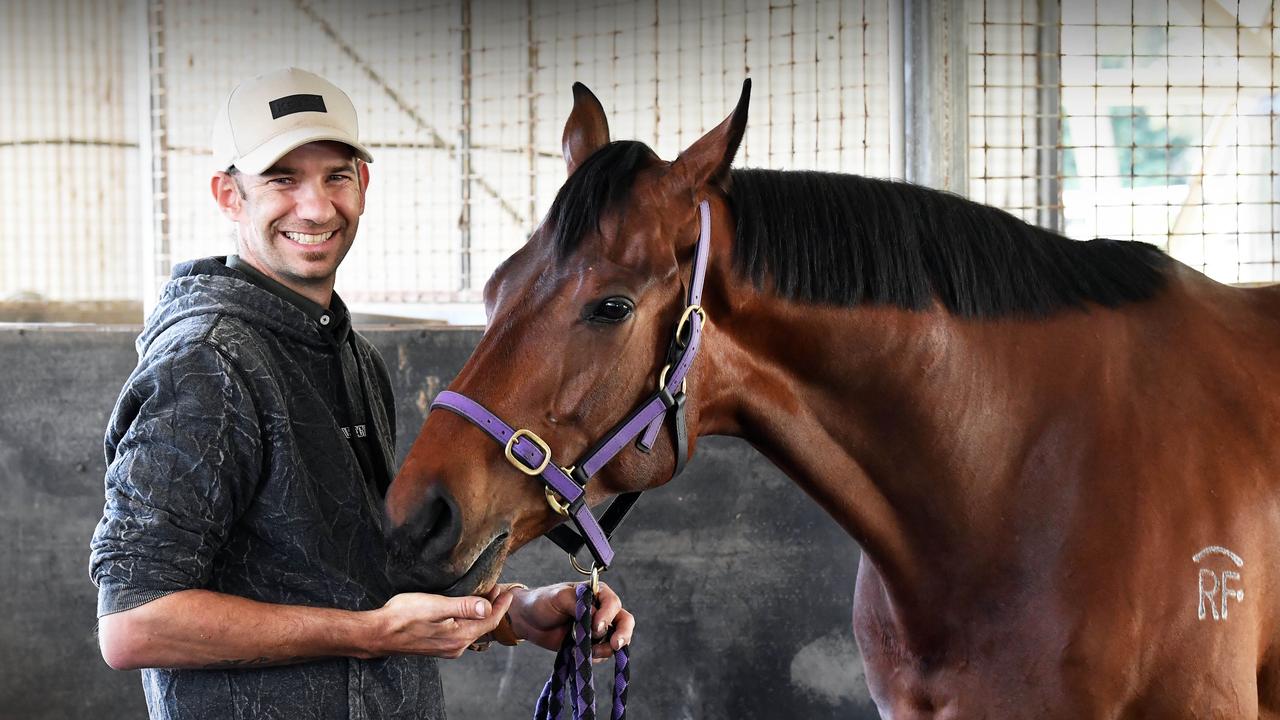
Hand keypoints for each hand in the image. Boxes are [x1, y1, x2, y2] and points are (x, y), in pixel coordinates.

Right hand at [372, 591, 514, 658]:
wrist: (379, 633)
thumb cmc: (403, 616)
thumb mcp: (436, 606)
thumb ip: (463, 607)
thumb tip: (487, 608)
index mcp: (459, 636)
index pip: (490, 620)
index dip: (501, 605)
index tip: (508, 590)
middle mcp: (456, 646)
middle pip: (483, 626)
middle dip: (493, 607)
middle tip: (497, 589)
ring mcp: (447, 648)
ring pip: (472, 629)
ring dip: (480, 613)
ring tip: (484, 595)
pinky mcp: (438, 645)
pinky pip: (461, 632)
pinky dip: (468, 619)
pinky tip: (464, 609)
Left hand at [502, 582, 633, 658]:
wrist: (528, 621)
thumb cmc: (543, 602)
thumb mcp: (559, 597)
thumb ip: (579, 604)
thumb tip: (596, 617)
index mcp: (597, 593)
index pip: (612, 603)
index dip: (607, 616)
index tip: (595, 627)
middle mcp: (602, 610)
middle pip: (624, 621)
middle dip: (623, 634)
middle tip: (615, 645)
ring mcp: (598, 629)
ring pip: (616, 641)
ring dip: (605, 649)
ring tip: (587, 652)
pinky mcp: (591, 645)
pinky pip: (603, 654)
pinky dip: (595, 657)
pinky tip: (577, 653)